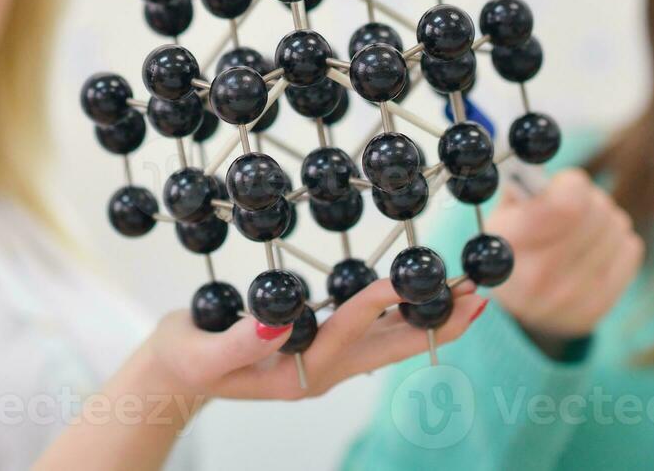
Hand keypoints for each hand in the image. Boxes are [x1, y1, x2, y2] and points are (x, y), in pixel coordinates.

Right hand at [145, 277, 489, 402]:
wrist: (175, 377)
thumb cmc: (186, 359)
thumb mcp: (201, 353)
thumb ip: (239, 342)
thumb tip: (278, 323)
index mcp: (297, 373)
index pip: (347, 332)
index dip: (377, 303)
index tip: (404, 277)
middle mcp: (322, 372)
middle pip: (390, 348)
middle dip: (436, 323)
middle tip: (478, 297)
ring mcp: (326, 364)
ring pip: (390, 343)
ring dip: (430, 319)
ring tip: (469, 296)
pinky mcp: (323, 349)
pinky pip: (375, 336)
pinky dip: (405, 316)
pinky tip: (423, 301)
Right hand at [487, 167, 643, 343]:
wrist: (518, 313)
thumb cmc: (511, 249)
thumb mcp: (501, 216)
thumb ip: (522, 187)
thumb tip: (543, 167)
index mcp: (511, 244)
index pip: (568, 203)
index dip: (569, 184)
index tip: (560, 186)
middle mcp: (542, 275)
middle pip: (597, 209)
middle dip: (588, 199)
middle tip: (570, 208)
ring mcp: (573, 294)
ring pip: (617, 224)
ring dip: (603, 219)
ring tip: (581, 230)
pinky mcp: (600, 304)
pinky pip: (631, 247)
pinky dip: (616, 241)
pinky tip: (594, 250)